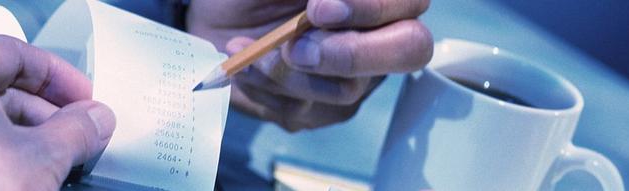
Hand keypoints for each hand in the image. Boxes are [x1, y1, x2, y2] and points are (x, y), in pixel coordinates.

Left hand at [0, 35, 114, 189]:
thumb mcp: (47, 157)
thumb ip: (78, 128)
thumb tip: (93, 119)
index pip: (11, 53)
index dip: (57, 75)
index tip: (81, 97)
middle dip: (38, 108)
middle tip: (73, 129)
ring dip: (14, 133)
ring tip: (50, 159)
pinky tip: (13, 178)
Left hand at [187, 0, 432, 130]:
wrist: (217, 17)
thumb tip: (332, 3)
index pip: (411, 1)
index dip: (371, 8)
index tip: (318, 9)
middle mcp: (380, 35)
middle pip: (409, 50)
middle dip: (349, 53)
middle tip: (292, 47)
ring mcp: (356, 77)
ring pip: (346, 89)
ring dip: (286, 71)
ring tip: (247, 48)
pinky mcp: (322, 109)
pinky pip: (304, 110)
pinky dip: (266, 86)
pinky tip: (246, 66)